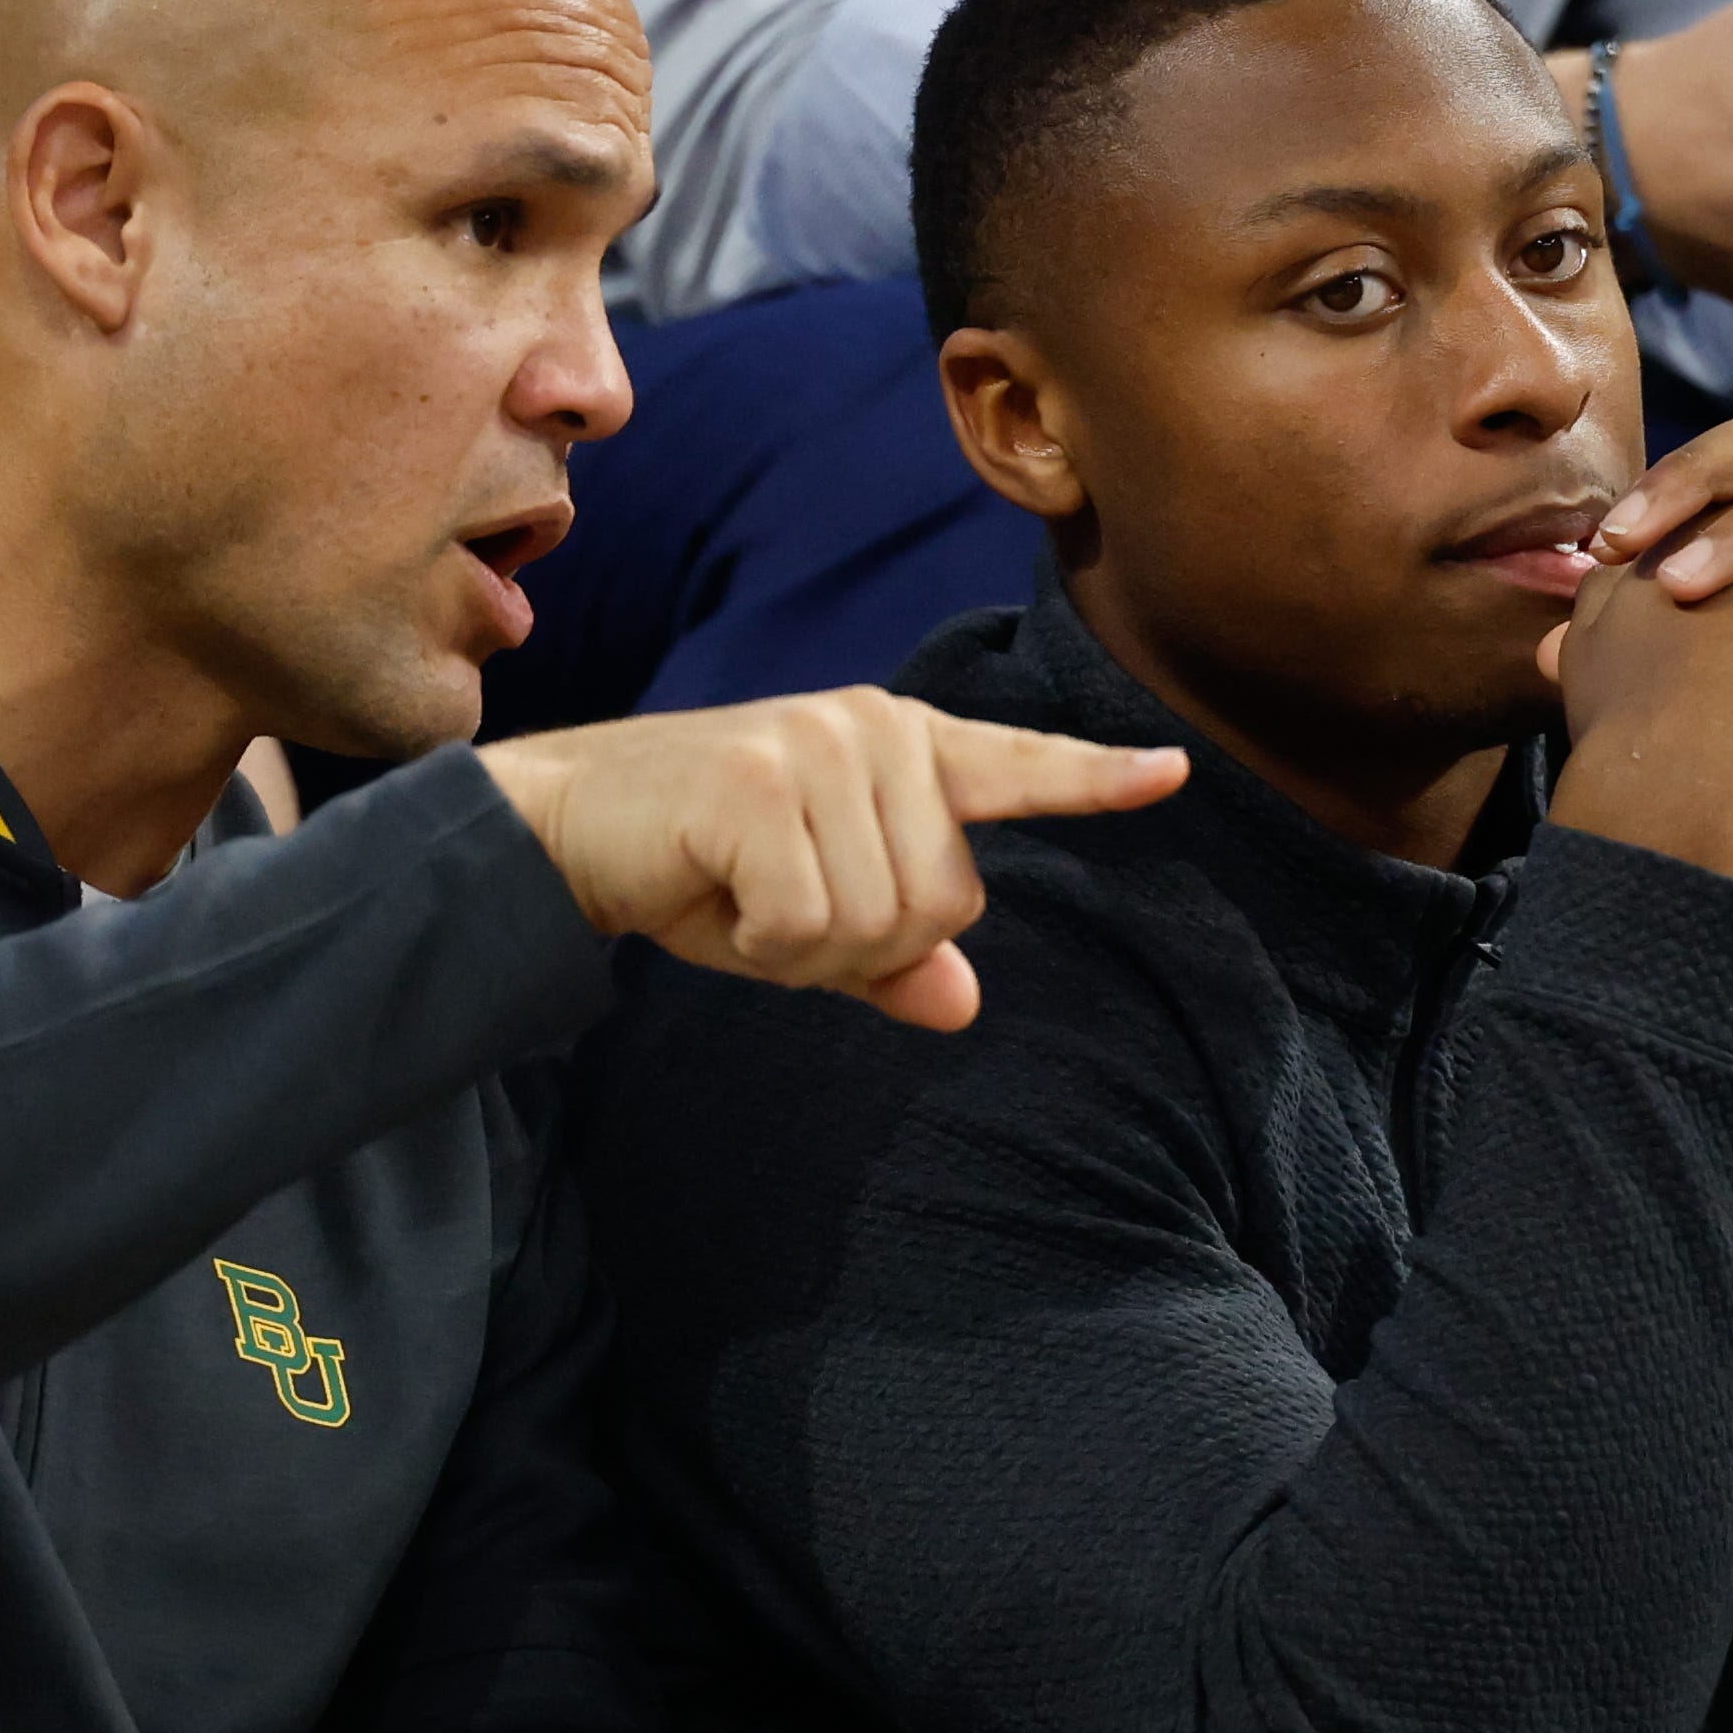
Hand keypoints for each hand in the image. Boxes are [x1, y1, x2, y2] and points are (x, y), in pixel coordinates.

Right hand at [478, 690, 1187, 1030]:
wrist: (560, 824)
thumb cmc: (696, 867)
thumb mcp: (805, 918)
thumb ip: (889, 956)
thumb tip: (961, 1006)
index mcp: (900, 745)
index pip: (1015, 768)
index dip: (1093, 779)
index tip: (1171, 774)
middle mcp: (873, 726)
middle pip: (946, 903)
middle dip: (861, 941)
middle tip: (773, 901)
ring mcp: (818, 746)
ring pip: (881, 921)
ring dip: (804, 945)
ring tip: (738, 888)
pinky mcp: (760, 784)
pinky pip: (809, 925)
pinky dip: (760, 943)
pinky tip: (711, 892)